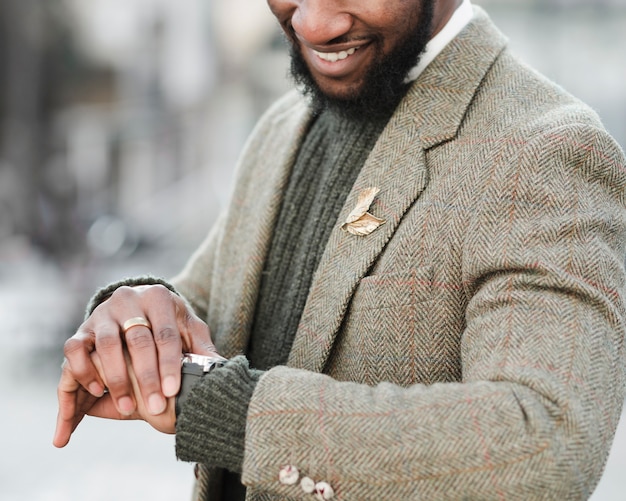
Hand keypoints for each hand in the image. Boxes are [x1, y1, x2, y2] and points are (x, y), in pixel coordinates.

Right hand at [53, 284, 217, 446]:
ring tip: (128, 407)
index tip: (173, 391)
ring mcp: (102, 313)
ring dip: (116, 379)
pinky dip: (84, 370)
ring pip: (106, 345)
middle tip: (156, 407)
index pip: (166, 334)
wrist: (137, 306)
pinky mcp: (82, 328)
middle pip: (138, 340)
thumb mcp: (188, 330)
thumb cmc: (169, 323)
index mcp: (158, 298)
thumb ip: (201, 347)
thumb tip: (223, 367)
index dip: (169, 364)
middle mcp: (128, 300)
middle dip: (146, 377)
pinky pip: (74, 348)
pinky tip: (97, 393)